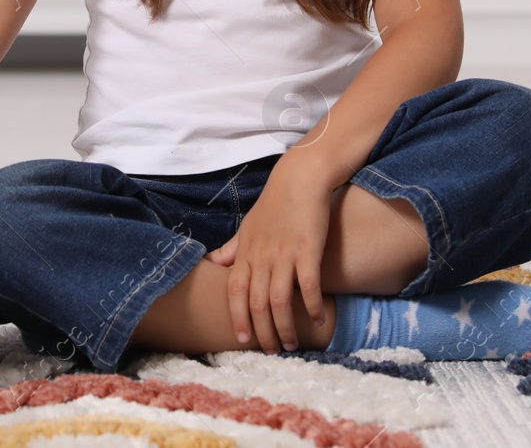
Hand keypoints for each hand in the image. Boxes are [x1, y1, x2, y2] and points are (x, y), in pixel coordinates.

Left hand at [205, 161, 329, 352]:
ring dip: (285, 327)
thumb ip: (232, 249)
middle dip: (263, 332)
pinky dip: (313, 306)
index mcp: (246, 252)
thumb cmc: (274, 204)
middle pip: (257, 303)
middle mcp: (262, 256)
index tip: (241, 339)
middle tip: (271, 351)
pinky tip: (318, 319)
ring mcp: (285, 254)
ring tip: (291, 344)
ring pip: (280, 301)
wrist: (300, 179)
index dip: (237, 317)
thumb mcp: (247, 226)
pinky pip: (309, 285)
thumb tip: (212, 262)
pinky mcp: (308, 250)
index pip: (235, 292)